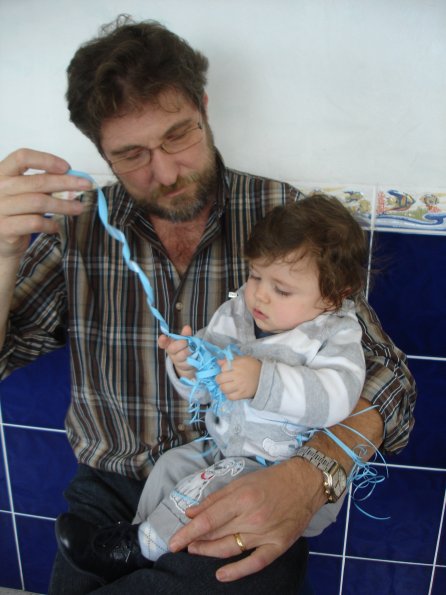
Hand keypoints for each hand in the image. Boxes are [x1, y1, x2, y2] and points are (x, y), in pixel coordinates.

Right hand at [0, 148, 89, 259]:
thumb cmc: (15, 213)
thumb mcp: (24, 193)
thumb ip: (41, 183)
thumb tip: (71, 175)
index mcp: (1, 173)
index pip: (22, 157)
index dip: (46, 160)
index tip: (67, 167)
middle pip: (37, 182)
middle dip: (66, 182)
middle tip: (86, 185)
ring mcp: (0, 209)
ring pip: (39, 202)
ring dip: (64, 205)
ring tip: (79, 208)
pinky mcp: (4, 228)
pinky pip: (34, 223)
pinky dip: (50, 225)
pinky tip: (57, 227)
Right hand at [158, 325, 194, 379]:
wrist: (187, 363)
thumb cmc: (184, 348)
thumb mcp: (184, 340)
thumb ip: (185, 334)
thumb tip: (187, 327)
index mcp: (169, 344)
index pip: (162, 343)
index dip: (162, 340)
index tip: (163, 337)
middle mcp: (171, 353)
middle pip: (172, 349)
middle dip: (181, 343)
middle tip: (187, 341)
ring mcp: (177, 361)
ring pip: (180, 356)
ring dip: (188, 351)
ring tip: (194, 348)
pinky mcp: (184, 367)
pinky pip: (187, 363)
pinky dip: (192, 358)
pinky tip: (196, 354)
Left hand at [169, 457, 325, 581]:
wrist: (304, 483)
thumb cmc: (270, 480)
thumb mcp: (240, 482)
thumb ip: (214, 499)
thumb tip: (190, 512)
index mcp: (241, 498)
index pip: (208, 520)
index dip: (188, 532)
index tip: (173, 542)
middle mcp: (252, 518)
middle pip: (216, 535)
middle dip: (196, 541)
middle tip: (183, 544)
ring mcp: (265, 534)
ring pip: (230, 548)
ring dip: (209, 552)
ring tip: (196, 550)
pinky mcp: (278, 545)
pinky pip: (255, 563)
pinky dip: (237, 571)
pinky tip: (221, 575)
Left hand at [216, 355, 260, 399]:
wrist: (265, 377)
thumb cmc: (252, 366)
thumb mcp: (242, 359)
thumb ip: (230, 360)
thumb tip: (218, 362)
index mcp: (237, 365)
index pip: (223, 368)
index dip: (223, 369)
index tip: (226, 371)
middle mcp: (238, 375)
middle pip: (220, 379)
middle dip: (219, 379)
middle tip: (223, 380)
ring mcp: (240, 385)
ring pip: (223, 389)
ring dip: (223, 387)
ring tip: (227, 386)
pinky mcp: (243, 394)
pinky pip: (230, 397)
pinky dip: (229, 395)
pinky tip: (231, 391)